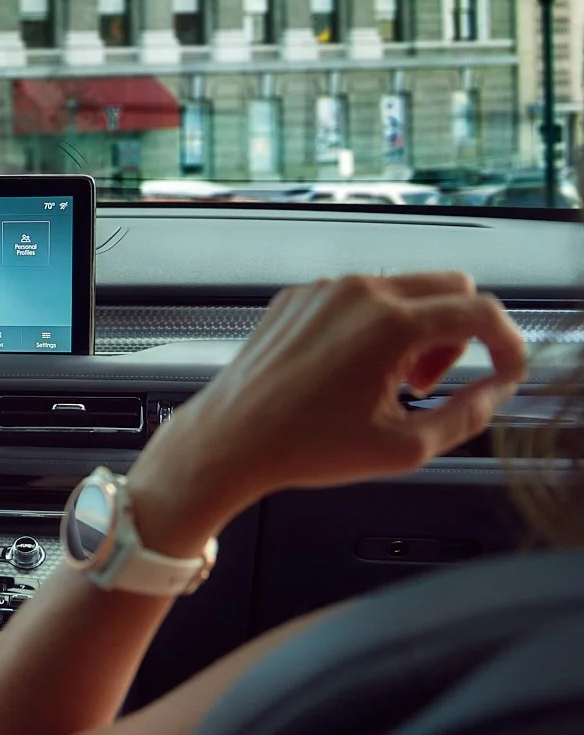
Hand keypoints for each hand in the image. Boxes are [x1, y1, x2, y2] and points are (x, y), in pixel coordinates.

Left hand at [128, 273, 526, 550]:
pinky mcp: (297, 297)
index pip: (481, 311)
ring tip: (383, 383)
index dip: (507, 343)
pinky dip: (371, 326)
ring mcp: (323, 290)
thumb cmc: (300, 447)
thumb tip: (494, 393)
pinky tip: (346, 372)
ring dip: (413, 329)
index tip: (504, 369)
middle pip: (449, 286)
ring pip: (402, 289)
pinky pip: (356, 298)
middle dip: (458, 334)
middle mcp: (357, 292)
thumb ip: (467, 417)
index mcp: (390, 323)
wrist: (228, 441)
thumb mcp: (403, 448)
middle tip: (428, 382)